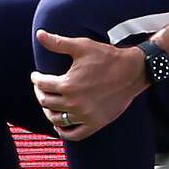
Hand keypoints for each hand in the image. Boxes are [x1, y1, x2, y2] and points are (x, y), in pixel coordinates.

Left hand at [30, 31, 147, 141]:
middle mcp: (74, 103)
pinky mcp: (96, 123)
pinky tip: (59, 125)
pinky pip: (74, 134)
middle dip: (40, 93)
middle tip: (40, 88)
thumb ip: (58, 42)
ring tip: (48, 103)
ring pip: (57, 119)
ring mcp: (85, 115)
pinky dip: (64, 132)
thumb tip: (39, 34)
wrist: (133, 71)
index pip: (42, 85)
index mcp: (68, 85)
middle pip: (46, 102)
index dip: (36, 79)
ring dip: (48, 111)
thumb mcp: (81, 46)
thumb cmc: (107, 57)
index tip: (36, 76)